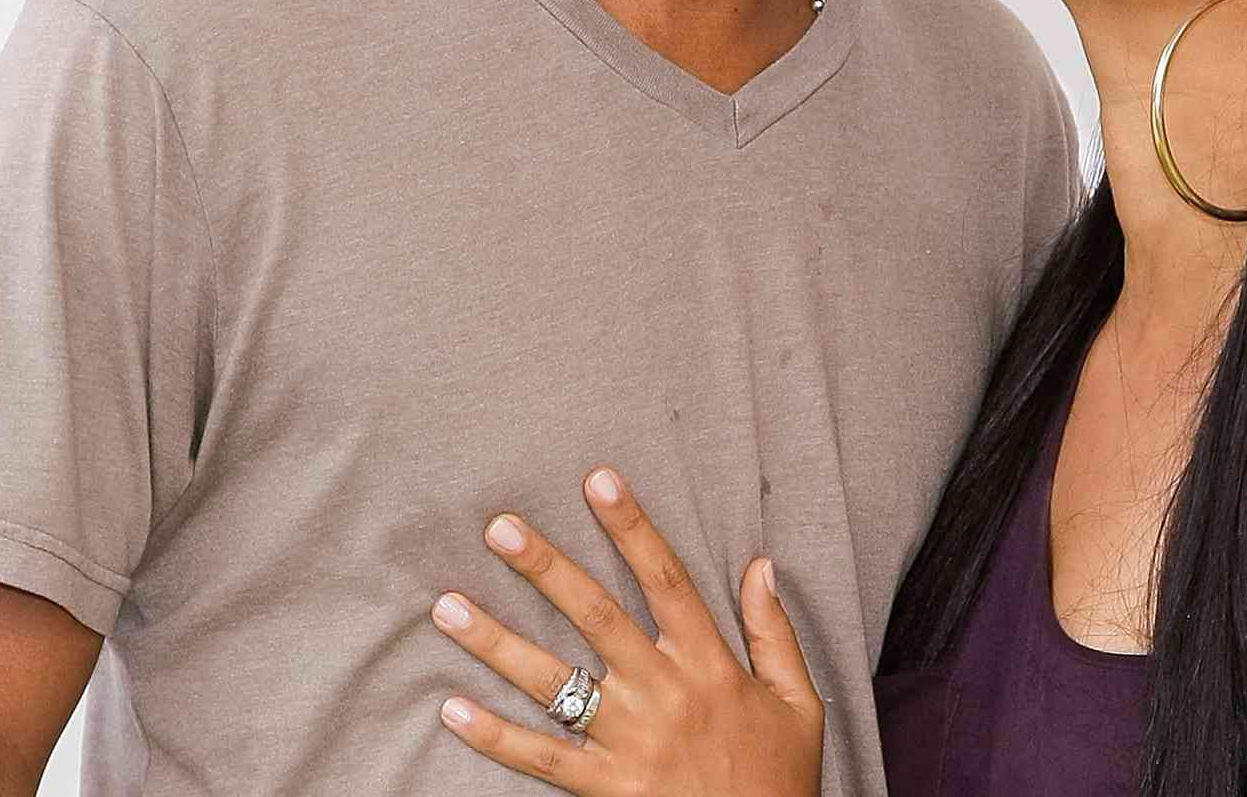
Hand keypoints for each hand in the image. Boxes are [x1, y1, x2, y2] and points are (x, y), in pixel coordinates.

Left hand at [430, 467, 823, 796]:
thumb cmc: (779, 778)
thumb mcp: (798, 701)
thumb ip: (774, 632)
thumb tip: (761, 565)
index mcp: (709, 664)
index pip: (666, 579)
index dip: (633, 527)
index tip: (598, 481)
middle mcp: (663, 693)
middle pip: (596, 615)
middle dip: (546, 567)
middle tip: (500, 527)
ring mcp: (629, 743)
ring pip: (553, 682)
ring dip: (497, 642)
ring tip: (448, 608)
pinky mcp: (607, 790)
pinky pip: (542, 759)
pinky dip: (495, 736)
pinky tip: (454, 708)